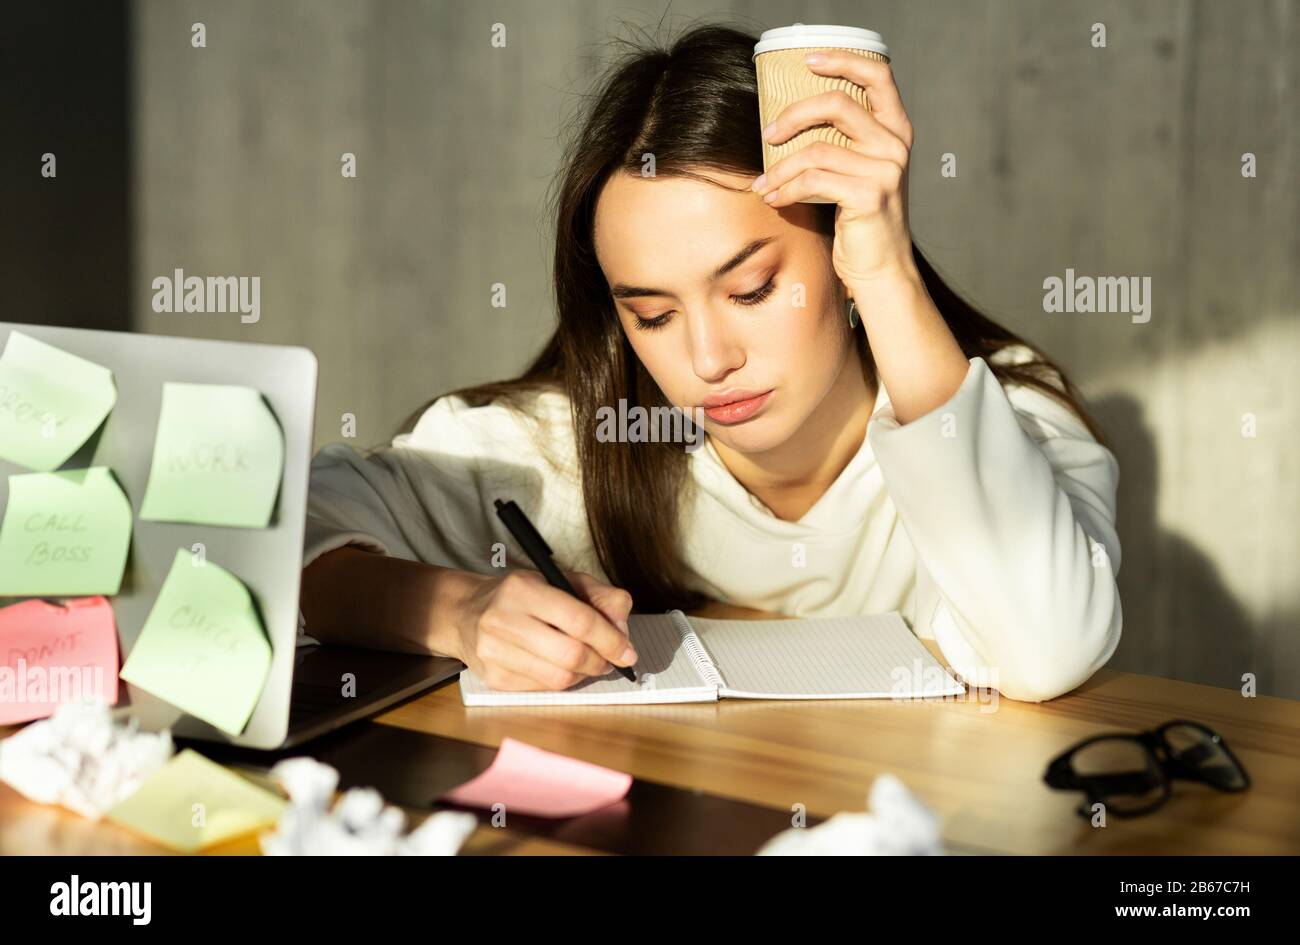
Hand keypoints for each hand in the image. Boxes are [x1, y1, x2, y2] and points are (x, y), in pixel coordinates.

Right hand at [453, 569, 636, 690]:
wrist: (466, 613)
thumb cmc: (521, 596)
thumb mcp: (560, 581)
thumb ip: (598, 596)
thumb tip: (622, 629)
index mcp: (524, 589)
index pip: (579, 620)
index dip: (611, 639)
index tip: (627, 652)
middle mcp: (503, 619)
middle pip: (571, 654)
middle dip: (600, 660)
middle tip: (608, 659)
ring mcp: (494, 652)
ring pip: (559, 677)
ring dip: (583, 673)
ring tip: (586, 662)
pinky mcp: (493, 678)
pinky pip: (543, 689)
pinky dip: (561, 681)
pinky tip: (559, 666)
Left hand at [751, 50, 918, 294]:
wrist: (881, 269)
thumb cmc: (861, 220)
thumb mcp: (858, 172)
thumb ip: (842, 143)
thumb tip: (788, 120)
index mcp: (896, 130)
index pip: (878, 74)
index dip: (842, 60)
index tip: (808, 61)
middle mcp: (896, 144)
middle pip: (837, 104)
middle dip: (793, 116)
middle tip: (768, 134)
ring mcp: (886, 169)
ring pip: (816, 149)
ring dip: (780, 167)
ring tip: (764, 183)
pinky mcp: (869, 195)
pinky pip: (814, 180)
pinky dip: (786, 189)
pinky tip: (775, 199)